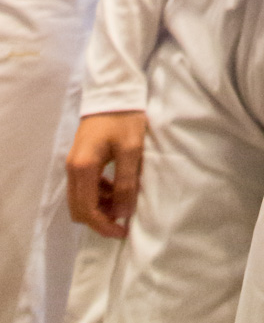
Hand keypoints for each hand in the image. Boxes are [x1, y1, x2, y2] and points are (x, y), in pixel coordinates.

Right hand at [67, 111, 146, 237]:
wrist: (114, 91)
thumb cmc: (124, 118)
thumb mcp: (131, 150)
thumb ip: (126, 183)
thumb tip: (123, 214)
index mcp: (83, 167)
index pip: (87, 210)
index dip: (103, 226)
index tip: (123, 231)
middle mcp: (72, 168)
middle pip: (79, 209)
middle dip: (100, 219)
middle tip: (124, 220)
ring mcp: (74, 164)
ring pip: (81, 199)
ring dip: (100, 207)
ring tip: (125, 202)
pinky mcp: (80, 159)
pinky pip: (84, 187)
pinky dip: (99, 194)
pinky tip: (117, 188)